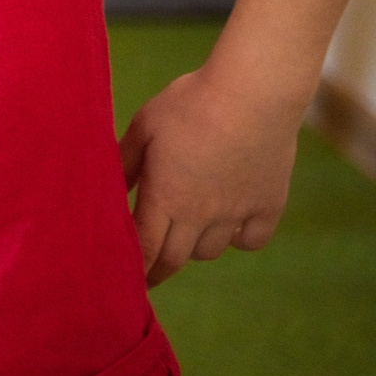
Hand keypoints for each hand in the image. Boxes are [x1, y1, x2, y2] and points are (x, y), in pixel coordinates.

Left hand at [119, 65, 298, 283]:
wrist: (253, 95)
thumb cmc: (190, 104)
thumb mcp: (144, 127)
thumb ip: (125, 162)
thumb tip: (108, 190)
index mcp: (166, 196)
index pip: (145, 247)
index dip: (133, 267)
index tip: (122, 281)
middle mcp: (201, 214)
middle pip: (175, 258)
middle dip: (158, 270)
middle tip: (148, 276)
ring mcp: (237, 213)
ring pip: (210, 251)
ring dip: (193, 247)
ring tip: (184, 234)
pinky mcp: (268, 206)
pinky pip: (250, 241)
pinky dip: (237, 239)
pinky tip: (228, 224)